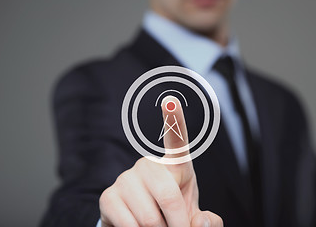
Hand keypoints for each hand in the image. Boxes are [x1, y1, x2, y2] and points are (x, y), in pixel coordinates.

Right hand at [99, 96, 222, 226]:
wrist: (140, 224)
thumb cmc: (172, 214)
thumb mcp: (193, 217)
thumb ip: (207, 222)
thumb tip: (201, 222)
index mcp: (175, 165)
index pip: (176, 140)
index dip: (174, 120)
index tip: (170, 101)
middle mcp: (148, 165)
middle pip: (169, 196)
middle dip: (178, 225)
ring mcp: (126, 179)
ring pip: (150, 218)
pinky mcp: (108, 196)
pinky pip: (129, 225)